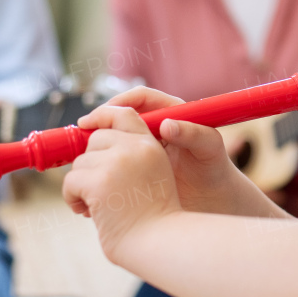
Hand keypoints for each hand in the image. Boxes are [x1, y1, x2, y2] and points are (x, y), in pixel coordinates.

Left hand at [62, 104, 181, 261]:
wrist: (160, 243)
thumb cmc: (154, 219)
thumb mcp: (154, 176)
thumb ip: (132, 157)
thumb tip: (92, 149)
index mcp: (150, 146)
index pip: (123, 114)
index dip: (101, 115)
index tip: (86, 123)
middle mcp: (135, 148)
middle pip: (95, 140)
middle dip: (91, 164)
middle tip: (98, 191)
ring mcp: (117, 162)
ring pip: (80, 163)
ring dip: (82, 186)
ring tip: (98, 208)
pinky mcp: (99, 181)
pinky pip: (70, 182)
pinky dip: (73, 199)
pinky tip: (88, 213)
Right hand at [85, 86, 238, 212]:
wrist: (212, 198)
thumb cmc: (214, 169)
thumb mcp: (208, 149)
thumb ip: (193, 134)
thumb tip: (168, 125)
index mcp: (171, 112)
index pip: (140, 98)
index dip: (120, 102)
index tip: (104, 115)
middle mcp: (153, 125)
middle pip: (120, 115)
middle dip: (100, 122)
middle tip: (84, 133)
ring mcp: (142, 145)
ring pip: (112, 137)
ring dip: (95, 143)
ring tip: (83, 155)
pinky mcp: (135, 164)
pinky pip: (112, 157)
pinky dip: (100, 163)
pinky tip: (92, 174)